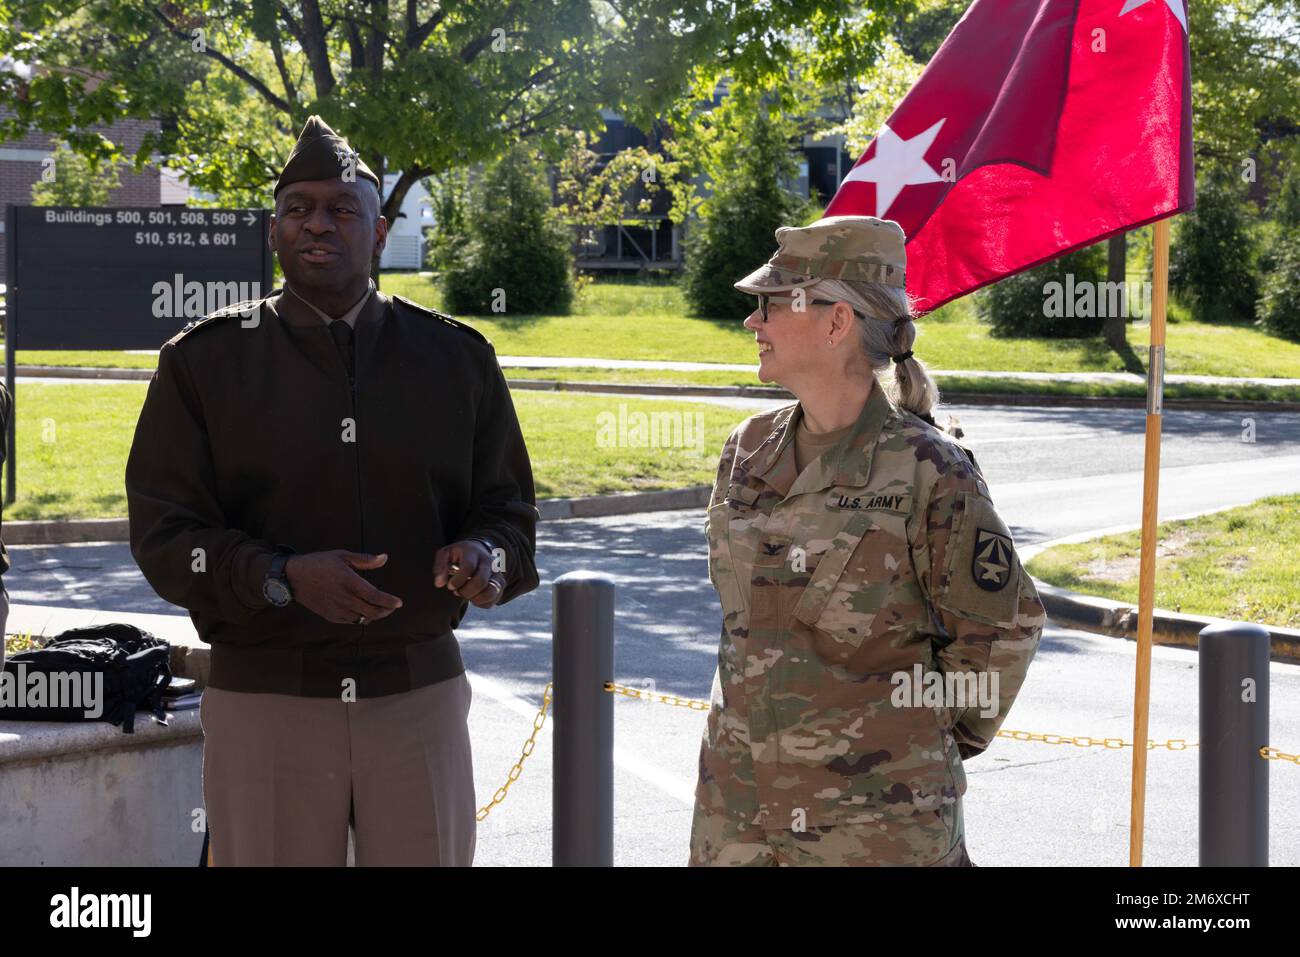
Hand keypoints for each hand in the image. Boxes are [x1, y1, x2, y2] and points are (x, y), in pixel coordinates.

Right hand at [284, 550, 402, 623]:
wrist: (293, 577)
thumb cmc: (319, 563)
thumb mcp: (342, 556)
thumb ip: (365, 559)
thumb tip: (384, 557)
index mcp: (348, 581)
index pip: (374, 596)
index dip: (389, 601)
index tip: (399, 602)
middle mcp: (344, 598)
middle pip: (372, 612)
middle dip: (386, 611)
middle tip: (392, 606)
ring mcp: (337, 609)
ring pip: (363, 619)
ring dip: (375, 615)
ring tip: (380, 608)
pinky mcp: (331, 616)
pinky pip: (351, 622)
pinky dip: (362, 618)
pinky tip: (364, 611)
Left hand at [433, 540, 503, 607]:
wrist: (478, 551)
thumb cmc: (458, 555)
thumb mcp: (445, 554)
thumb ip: (440, 567)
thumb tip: (439, 583)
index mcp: (473, 552)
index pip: (469, 567)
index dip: (458, 580)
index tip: (450, 586)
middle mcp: (489, 561)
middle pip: (481, 581)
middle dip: (466, 591)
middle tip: (456, 592)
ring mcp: (497, 573)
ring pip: (491, 591)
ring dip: (475, 599)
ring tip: (466, 595)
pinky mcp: (500, 584)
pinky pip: (494, 599)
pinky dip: (482, 603)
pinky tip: (473, 597)